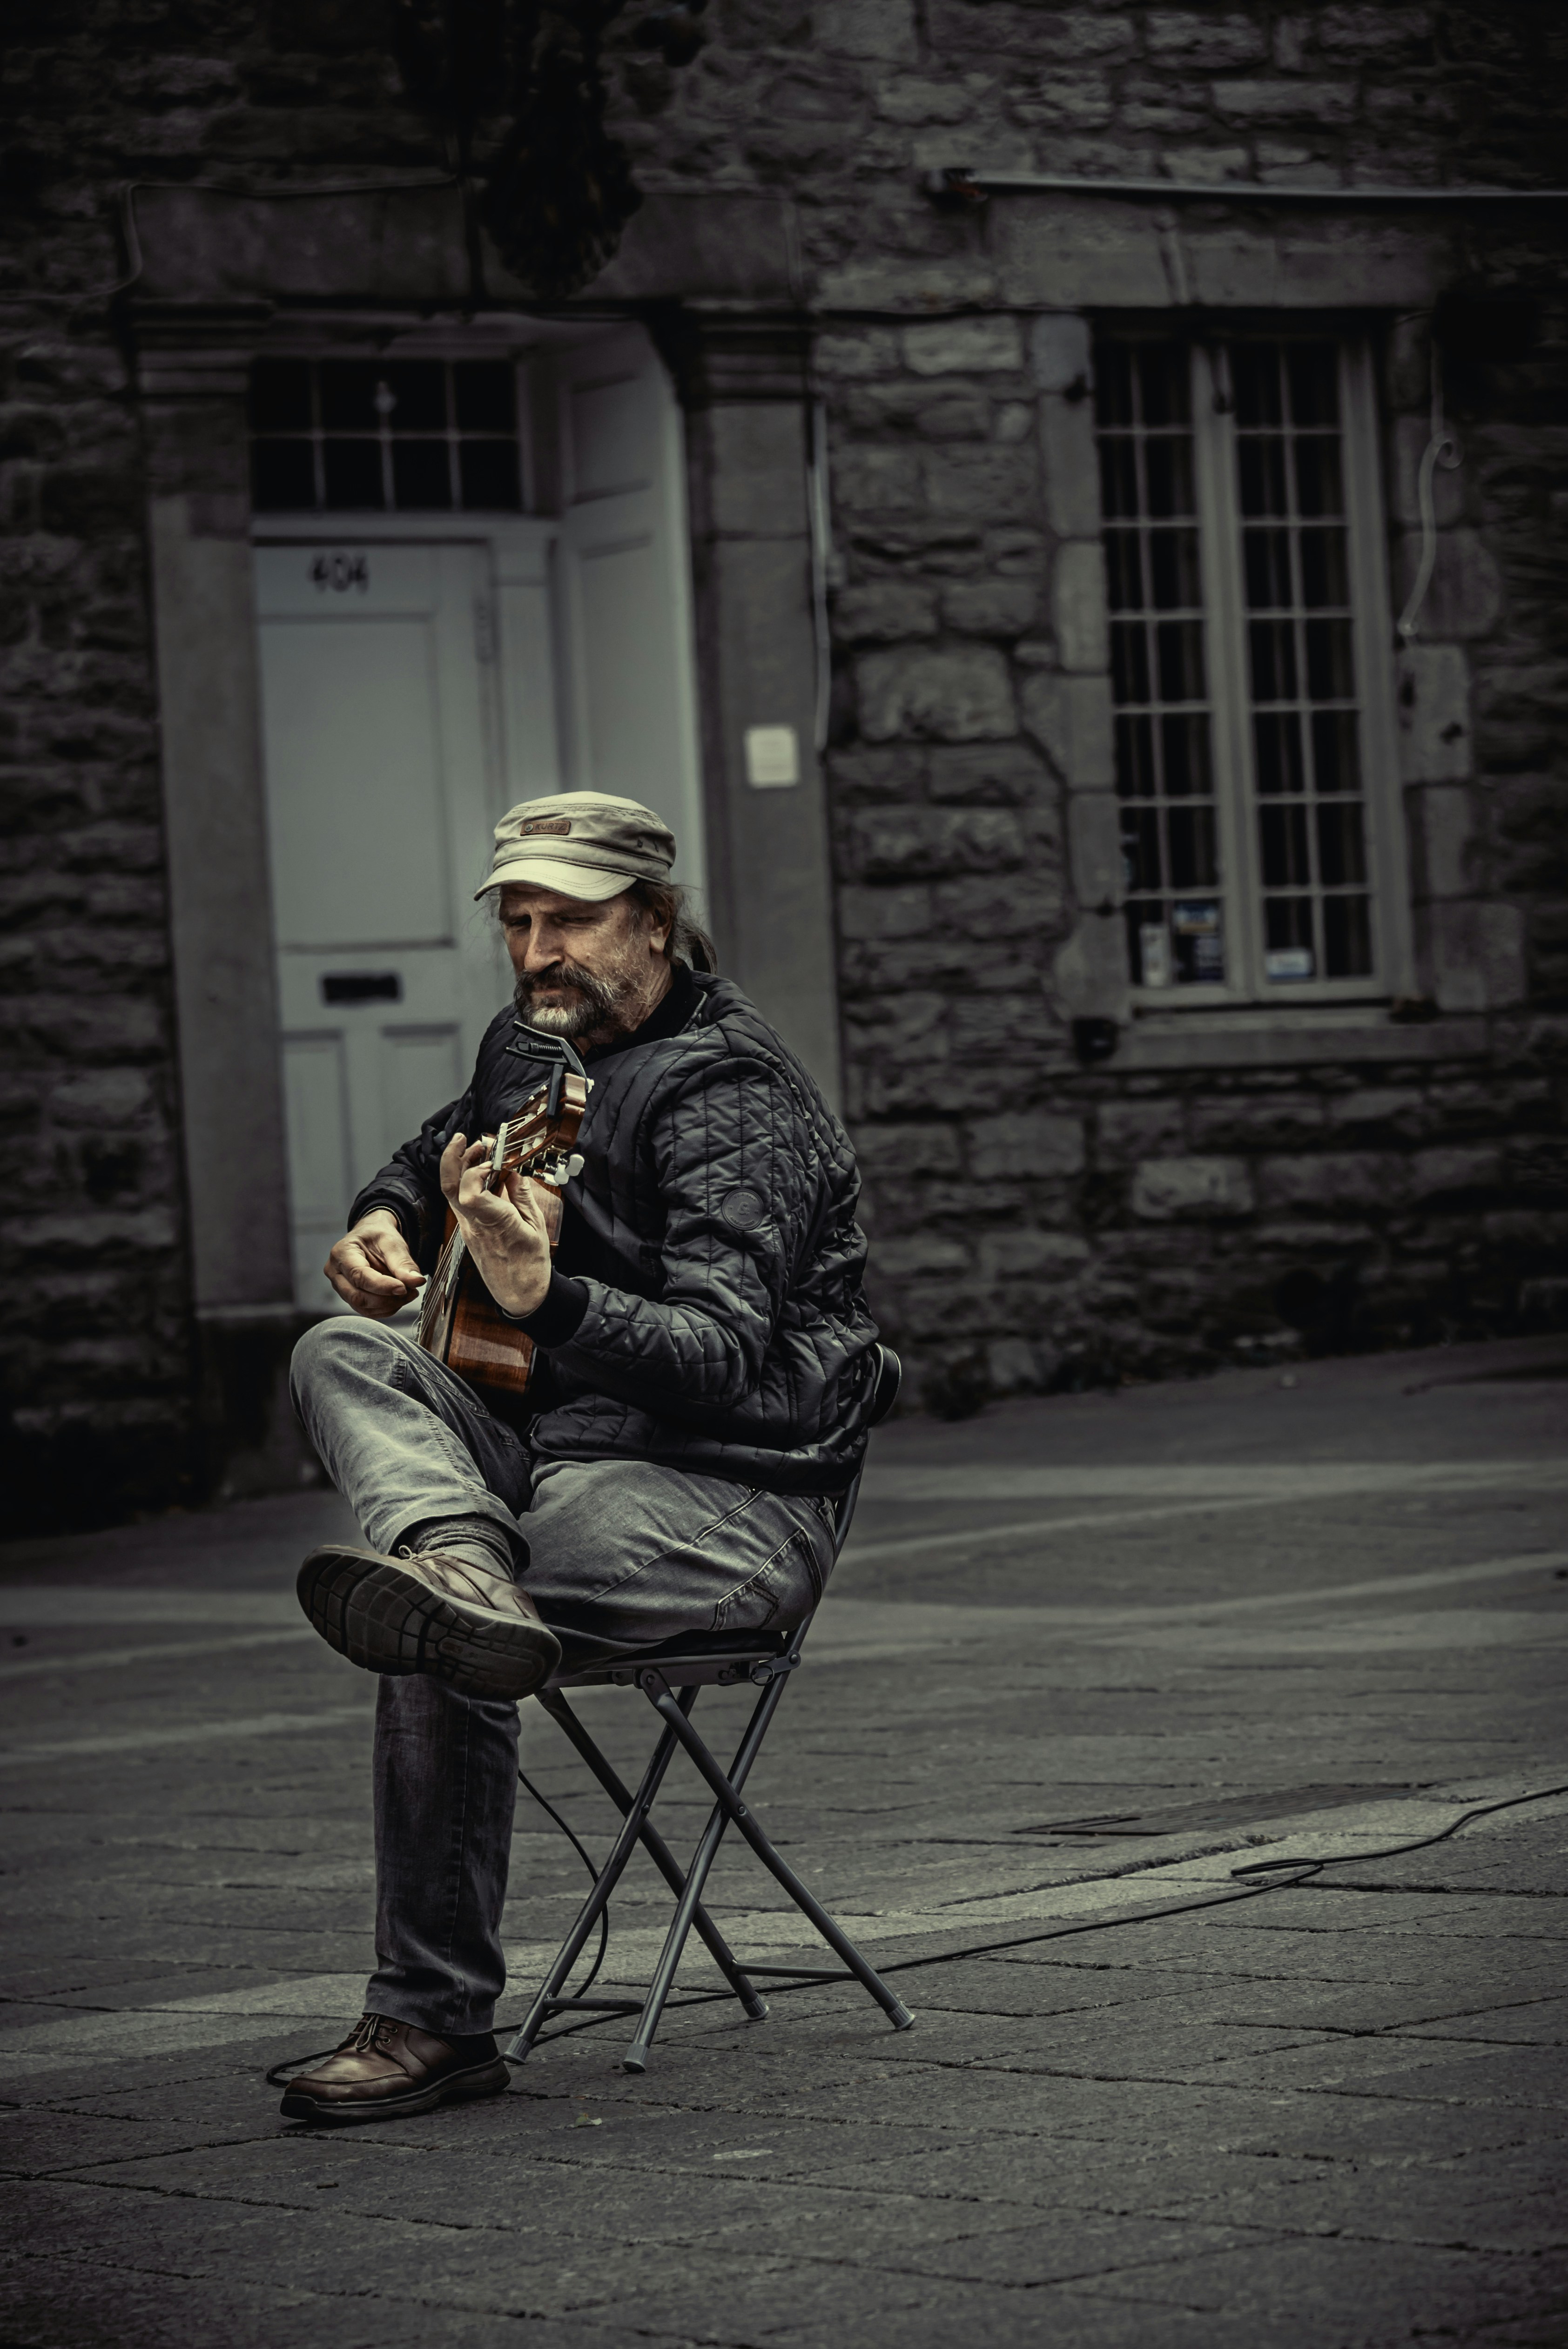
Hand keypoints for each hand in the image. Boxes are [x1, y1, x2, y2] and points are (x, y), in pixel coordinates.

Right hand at [324, 1211, 424, 1318]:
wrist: (371, 1236)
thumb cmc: (378, 1236)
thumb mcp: (392, 1242)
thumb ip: (403, 1262)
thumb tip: (417, 1281)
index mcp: (341, 1253)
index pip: (359, 1276)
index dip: (383, 1286)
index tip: (404, 1288)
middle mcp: (335, 1272)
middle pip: (358, 1297)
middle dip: (387, 1299)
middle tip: (410, 1291)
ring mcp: (341, 1287)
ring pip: (363, 1307)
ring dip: (389, 1305)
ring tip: (408, 1292)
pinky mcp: (350, 1297)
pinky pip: (367, 1311)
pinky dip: (387, 1309)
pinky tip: (399, 1297)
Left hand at [439, 1132, 552, 1319]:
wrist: (519, 1295)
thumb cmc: (531, 1265)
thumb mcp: (536, 1227)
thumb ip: (522, 1196)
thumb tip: (515, 1171)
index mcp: (495, 1223)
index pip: (469, 1191)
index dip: (476, 1169)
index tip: (494, 1160)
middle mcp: (474, 1225)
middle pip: (450, 1187)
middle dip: (453, 1157)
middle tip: (465, 1139)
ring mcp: (468, 1229)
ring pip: (452, 1193)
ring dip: (460, 1167)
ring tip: (477, 1151)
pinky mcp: (469, 1232)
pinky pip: (461, 1202)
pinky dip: (468, 1183)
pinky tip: (484, 1175)